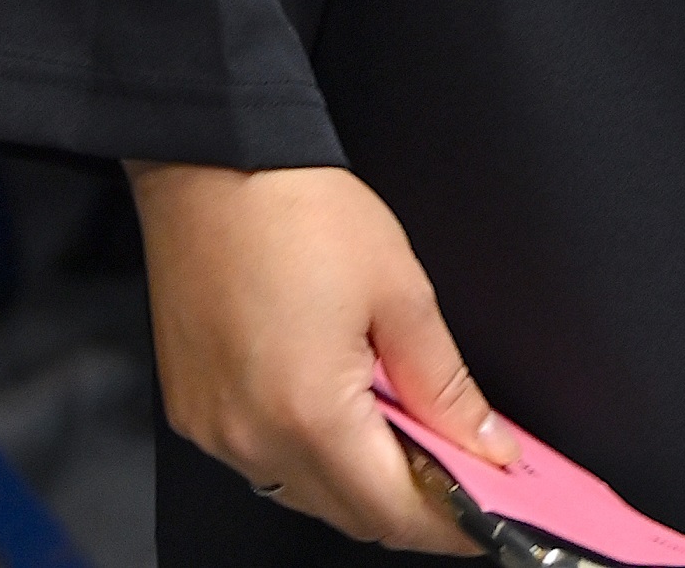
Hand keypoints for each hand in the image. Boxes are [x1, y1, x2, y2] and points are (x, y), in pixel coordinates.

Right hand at [131, 162, 516, 550]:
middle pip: (351, 514)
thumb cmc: (296, 208)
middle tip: (461, 473)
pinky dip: (308, 454)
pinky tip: (340, 412)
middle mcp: (253, 440)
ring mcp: (216, 431)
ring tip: (404, 435)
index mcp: (310, 415)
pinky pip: (262, 462)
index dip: (452, 524)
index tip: (490, 518)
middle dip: (411, 505)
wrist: (211, 160)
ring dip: (358, 482)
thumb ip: (446, 385)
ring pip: (305, 494)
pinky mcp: (193, 412)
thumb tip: (486, 444)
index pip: (396, 512)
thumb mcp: (399, 288)